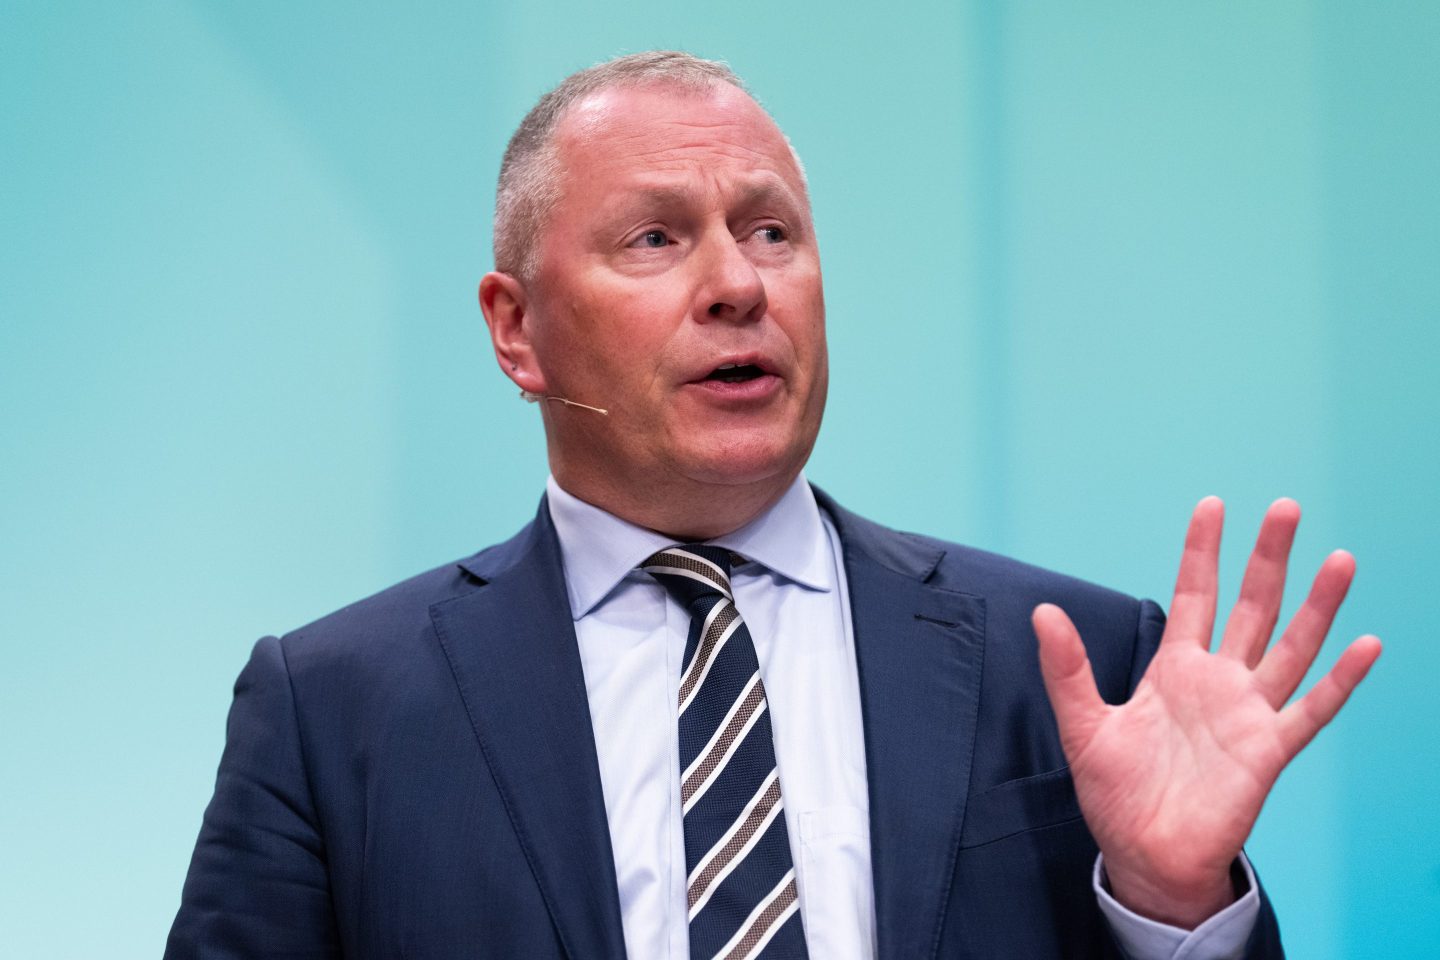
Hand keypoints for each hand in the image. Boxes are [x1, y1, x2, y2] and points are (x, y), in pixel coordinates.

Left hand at [1032, 497, 1380, 928]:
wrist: (1143, 855)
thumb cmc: (1116, 792)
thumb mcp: (1082, 724)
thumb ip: (1067, 668)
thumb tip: (1043, 612)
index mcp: (1174, 670)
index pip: (1194, 595)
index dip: (1202, 552)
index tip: (1212, 506)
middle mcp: (1218, 682)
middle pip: (1252, 607)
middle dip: (1267, 558)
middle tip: (1286, 507)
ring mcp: (1248, 714)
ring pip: (1292, 647)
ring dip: (1317, 605)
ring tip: (1340, 559)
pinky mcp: (1269, 751)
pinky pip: (1312, 709)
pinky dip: (1340, 679)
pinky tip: (1367, 644)